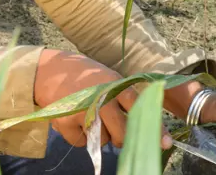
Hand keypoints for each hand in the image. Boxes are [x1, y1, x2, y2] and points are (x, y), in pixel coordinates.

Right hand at [34, 49, 171, 149]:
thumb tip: (142, 123)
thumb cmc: (84, 76)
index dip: (154, 126)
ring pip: (103, 140)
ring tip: (89, 116)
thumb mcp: (108, 79)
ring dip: (100, 135)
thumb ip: (122, 98)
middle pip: (122, 133)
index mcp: (115, 85)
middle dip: (122, 138)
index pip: (139, 108)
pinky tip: (75, 119)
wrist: (49, 71)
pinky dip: (80, 136)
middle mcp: (102, 99)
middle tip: (116, 133)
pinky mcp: (67, 124)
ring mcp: (84, 112)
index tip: (166, 143)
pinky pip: (83, 143)